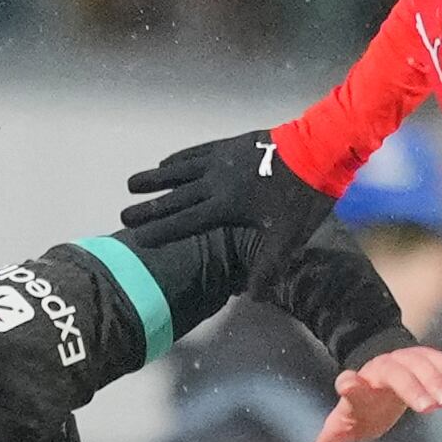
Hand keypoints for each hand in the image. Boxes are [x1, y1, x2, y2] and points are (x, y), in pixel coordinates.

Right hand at [121, 130, 335, 284]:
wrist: (318, 149)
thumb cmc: (302, 197)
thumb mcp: (289, 239)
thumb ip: (268, 268)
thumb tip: (251, 297)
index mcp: (226, 205)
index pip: (185, 221)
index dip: (160, 231)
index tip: (138, 237)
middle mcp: (216, 181)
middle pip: (174, 196)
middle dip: (148, 207)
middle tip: (123, 214)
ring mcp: (221, 159)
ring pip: (179, 170)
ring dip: (155, 178)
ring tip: (132, 183)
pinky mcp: (229, 144)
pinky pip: (195, 152)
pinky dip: (178, 159)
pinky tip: (166, 162)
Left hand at [308, 342, 441, 441]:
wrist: (378, 373)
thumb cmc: (363, 404)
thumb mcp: (345, 422)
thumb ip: (332, 439)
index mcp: (359, 385)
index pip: (350, 384)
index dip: (349, 384)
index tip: (348, 383)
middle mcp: (382, 368)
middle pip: (395, 373)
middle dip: (410, 387)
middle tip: (428, 407)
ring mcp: (407, 361)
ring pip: (423, 365)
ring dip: (436, 381)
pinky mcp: (430, 361)